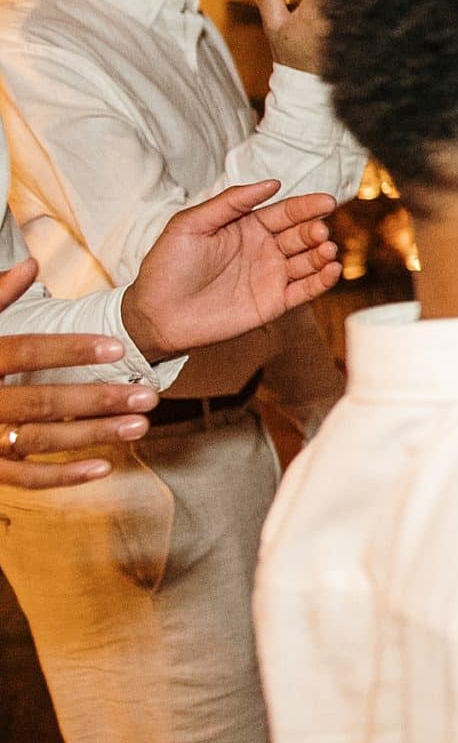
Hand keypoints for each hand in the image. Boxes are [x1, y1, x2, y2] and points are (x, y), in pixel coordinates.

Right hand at [0, 260, 157, 488]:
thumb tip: (31, 264)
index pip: (23, 352)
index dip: (70, 349)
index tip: (119, 348)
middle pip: (41, 402)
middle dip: (98, 399)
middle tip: (148, 395)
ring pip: (39, 441)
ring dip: (92, 435)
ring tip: (140, 426)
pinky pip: (23, 478)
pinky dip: (63, 477)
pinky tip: (104, 467)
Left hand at [120, 182, 341, 362]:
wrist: (155, 314)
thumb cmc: (166, 267)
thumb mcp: (190, 224)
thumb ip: (230, 202)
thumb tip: (272, 183)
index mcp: (247, 227)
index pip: (285, 212)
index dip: (306, 206)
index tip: (326, 201)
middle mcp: (264, 250)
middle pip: (301, 235)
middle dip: (315, 230)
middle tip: (319, 231)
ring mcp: (271, 277)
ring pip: (309, 261)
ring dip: (323, 254)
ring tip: (327, 249)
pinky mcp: (273, 303)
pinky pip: (306, 290)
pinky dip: (323, 281)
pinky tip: (332, 271)